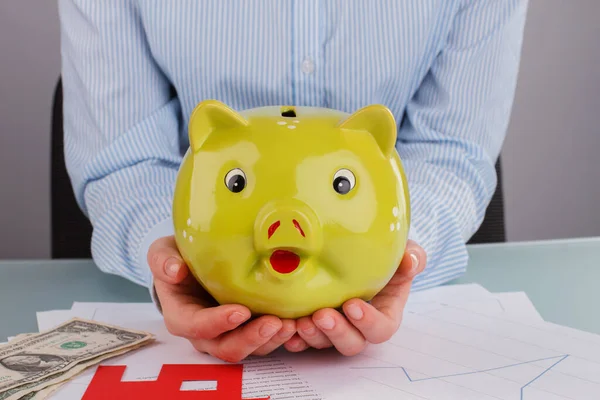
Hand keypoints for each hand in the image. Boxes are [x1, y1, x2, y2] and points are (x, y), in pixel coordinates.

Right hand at [148, 236, 296, 361]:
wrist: (191, 262)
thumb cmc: (177, 258)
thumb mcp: (163, 253)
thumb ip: (163, 260)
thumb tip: (174, 271)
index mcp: (181, 315)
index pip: (196, 326)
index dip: (217, 323)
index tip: (240, 311)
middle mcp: (204, 332)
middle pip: (226, 347)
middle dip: (251, 338)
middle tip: (274, 323)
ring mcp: (227, 334)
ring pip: (249, 348)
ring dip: (271, 339)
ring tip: (291, 323)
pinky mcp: (247, 329)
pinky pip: (264, 340)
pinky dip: (281, 335)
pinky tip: (297, 322)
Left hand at [283, 240, 425, 354]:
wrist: (358, 247)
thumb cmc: (385, 252)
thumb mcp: (403, 250)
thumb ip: (412, 257)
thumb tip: (410, 261)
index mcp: (384, 312)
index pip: (381, 328)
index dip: (368, 322)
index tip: (352, 305)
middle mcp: (358, 325)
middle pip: (352, 343)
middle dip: (336, 332)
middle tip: (322, 315)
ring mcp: (334, 325)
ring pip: (324, 343)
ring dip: (313, 336)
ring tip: (300, 321)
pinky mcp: (312, 322)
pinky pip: (301, 338)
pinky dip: (292, 338)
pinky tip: (285, 329)